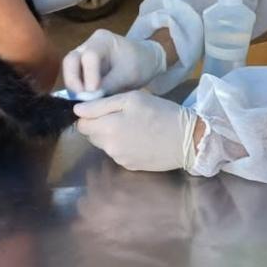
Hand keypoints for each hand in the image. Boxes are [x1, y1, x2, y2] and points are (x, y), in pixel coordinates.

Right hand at [62, 29, 165, 94]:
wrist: (145, 61)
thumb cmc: (139, 64)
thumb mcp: (128, 75)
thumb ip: (109, 85)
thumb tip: (89, 98)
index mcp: (102, 40)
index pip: (90, 56)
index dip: (89, 75)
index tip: (93, 92)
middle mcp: (88, 44)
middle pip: (71, 60)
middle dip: (73, 80)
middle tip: (81, 99)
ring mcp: (83, 54)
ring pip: (69, 69)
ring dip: (73, 86)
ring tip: (83, 102)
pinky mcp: (82, 66)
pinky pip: (74, 76)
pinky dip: (77, 88)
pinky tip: (85, 100)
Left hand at [74, 90, 200, 171]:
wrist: (188, 140)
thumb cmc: (160, 113)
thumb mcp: (131, 99)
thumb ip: (101, 104)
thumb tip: (77, 110)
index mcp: (107, 128)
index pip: (82, 123)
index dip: (89, 114)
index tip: (101, 107)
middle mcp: (109, 148)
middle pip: (91, 135)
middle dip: (99, 124)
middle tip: (120, 114)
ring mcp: (119, 159)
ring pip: (104, 144)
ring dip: (110, 134)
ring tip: (132, 125)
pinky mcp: (130, 167)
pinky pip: (117, 152)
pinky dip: (122, 144)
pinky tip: (139, 137)